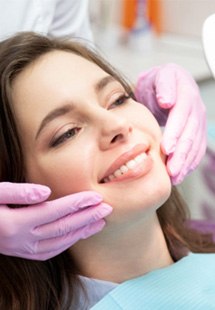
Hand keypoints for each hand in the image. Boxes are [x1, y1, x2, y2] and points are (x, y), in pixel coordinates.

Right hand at [0, 182, 111, 259]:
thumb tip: (46, 192)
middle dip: (87, 217)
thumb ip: (19, 192)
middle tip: (107, 209)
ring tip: (100, 221)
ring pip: (61, 242)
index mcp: (16, 222)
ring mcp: (24, 249)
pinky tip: (80, 234)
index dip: (78, 204)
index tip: (96, 197)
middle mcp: (22, 240)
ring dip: (83, 231)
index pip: (56, 212)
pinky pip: (53, 251)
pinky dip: (70, 242)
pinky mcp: (26, 253)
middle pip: (63, 228)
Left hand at [135, 63, 205, 183]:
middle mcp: (196, 108)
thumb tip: (167, 102)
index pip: (181, 115)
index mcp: (186, 93)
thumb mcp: (159, 76)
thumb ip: (164, 86)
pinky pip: (196, 149)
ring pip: (195, 145)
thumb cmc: (158, 82)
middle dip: (181, 154)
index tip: (167, 149)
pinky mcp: (197, 131)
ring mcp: (198, 121)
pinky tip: (181, 174)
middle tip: (171, 171)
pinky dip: (190, 163)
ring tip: (175, 177)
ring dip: (185, 163)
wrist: (166, 84)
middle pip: (190, 134)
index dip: (175, 133)